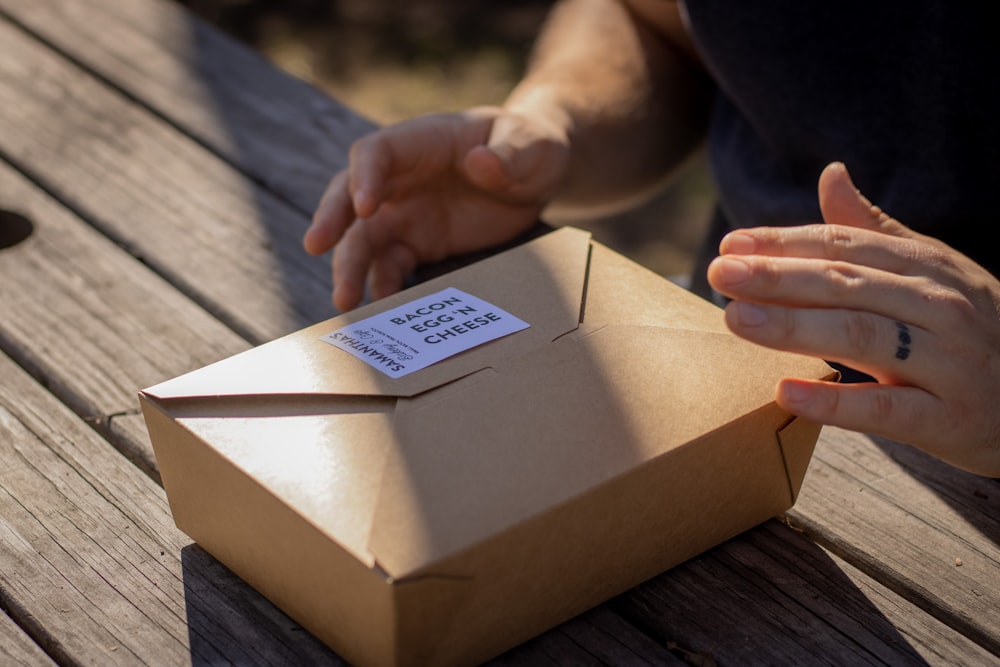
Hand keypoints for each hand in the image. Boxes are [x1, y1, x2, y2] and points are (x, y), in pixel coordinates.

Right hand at [304, 106, 569, 311]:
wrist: (535, 175)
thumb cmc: (529, 145)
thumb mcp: (531, 143)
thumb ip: (509, 153)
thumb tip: (482, 164)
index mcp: (420, 142)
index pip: (376, 152)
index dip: (365, 176)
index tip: (364, 207)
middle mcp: (401, 178)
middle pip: (351, 196)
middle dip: (333, 220)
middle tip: (316, 246)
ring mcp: (405, 213)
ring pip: (364, 239)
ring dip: (349, 266)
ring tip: (343, 299)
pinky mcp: (418, 244)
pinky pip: (392, 266)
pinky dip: (384, 287)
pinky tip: (382, 311)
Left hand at [708, 162, 999, 476]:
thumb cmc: (972, 331)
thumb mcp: (932, 273)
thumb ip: (877, 231)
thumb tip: (831, 174)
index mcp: (928, 267)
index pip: (846, 246)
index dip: (785, 243)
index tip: (731, 244)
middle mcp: (940, 308)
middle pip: (847, 284)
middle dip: (778, 277)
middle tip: (718, 274)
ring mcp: (950, 364)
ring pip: (863, 337)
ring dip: (795, 327)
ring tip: (738, 319)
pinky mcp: (951, 420)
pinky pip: (887, 410)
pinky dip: (836, 403)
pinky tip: (786, 393)